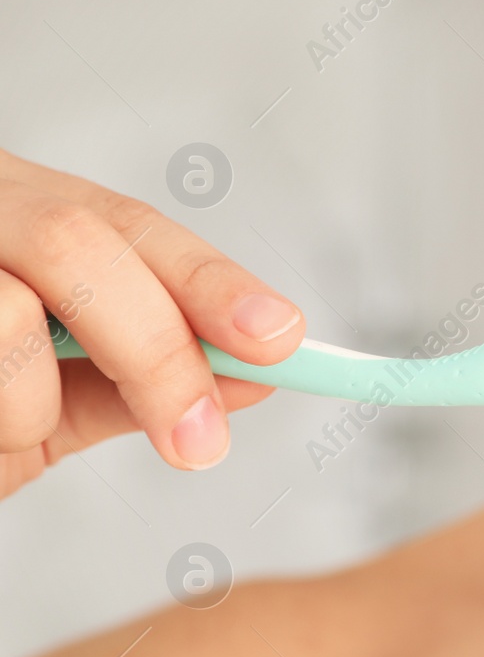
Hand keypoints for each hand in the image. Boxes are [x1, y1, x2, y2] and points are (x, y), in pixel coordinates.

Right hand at [0, 149, 303, 499]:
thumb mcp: (49, 388)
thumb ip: (139, 380)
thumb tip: (257, 377)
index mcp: (23, 211)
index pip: (133, 229)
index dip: (210, 282)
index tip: (282, 342)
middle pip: (82, 246)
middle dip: (155, 351)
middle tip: (199, 446)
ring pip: (7, 311)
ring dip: (26, 402)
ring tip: (1, 426)